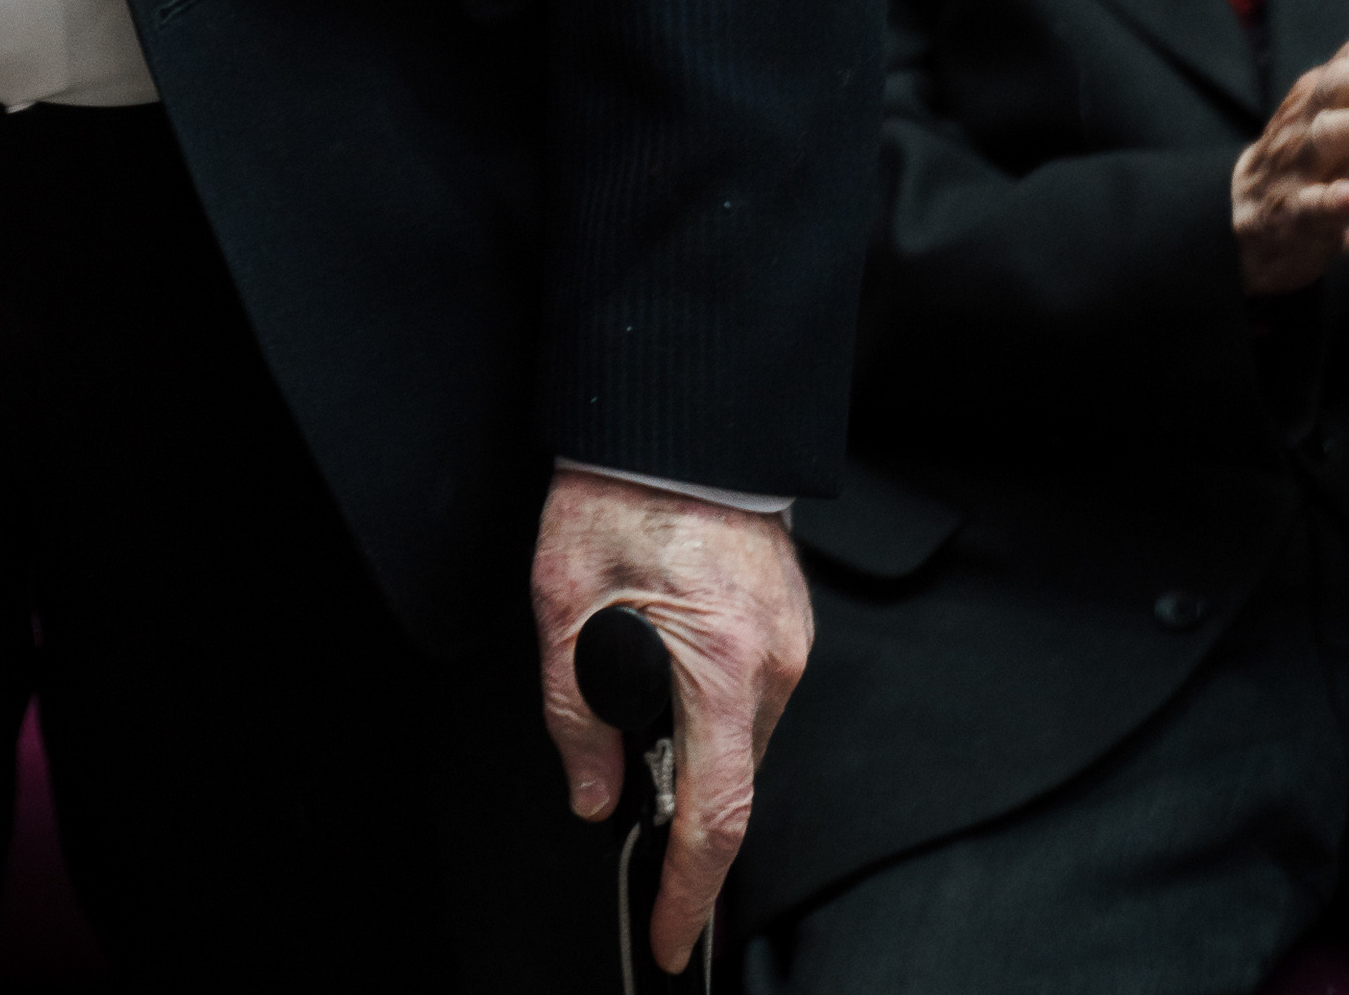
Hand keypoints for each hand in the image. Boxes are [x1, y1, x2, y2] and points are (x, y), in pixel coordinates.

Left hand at [533, 468, 810, 976]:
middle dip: (680, 807)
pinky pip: (753, 695)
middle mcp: (776, 659)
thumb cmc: (619, 487)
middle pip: (733, 780)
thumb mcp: (563, 601)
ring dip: (693, 747)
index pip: (718, 814)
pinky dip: (713, 707)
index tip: (671, 939)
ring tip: (637, 692)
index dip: (691, 891)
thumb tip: (596, 795)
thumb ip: (576, 712)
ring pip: (743, 740)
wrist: (673, 415)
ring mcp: (791, 639)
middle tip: (625, 787)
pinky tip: (671, 668)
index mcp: (726, 661)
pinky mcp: (789, 621)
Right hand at [1233, 46, 1348, 292]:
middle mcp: (1305, 122)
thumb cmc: (1302, 157)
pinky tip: (1348, 196)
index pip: (1347, 61)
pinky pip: (1313, 205)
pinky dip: (1334, 202)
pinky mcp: (1293, 214)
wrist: (1244, 214)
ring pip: (1326, 138)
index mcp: (1317, 94)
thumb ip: (1344, 74)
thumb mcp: (1322, 109)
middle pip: (1338, 85)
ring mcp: (1296, 166)